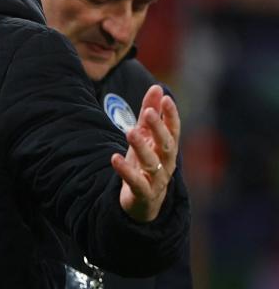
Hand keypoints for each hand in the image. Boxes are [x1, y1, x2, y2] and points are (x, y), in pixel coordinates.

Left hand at [112, 85, 180, 221]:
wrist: (143, 202)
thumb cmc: (145, 164)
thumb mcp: (146, 137)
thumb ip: (150, 113)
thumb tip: (156, 87)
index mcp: (168, 148)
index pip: (174, 130)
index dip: (171, 115)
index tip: (166, 99)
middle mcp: (166, 164)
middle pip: (166, 145)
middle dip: (158, 129)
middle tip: (147, 113)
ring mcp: (157, 180)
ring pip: (152, 163)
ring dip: (141, 147)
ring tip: (130, 132)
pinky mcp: (143, 193)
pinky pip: (136, 182)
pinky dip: (126, 171)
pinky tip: (114, 158)